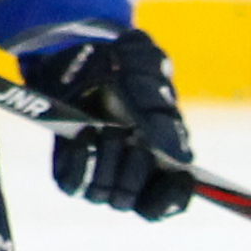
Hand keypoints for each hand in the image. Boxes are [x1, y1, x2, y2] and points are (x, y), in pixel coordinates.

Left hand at [18, 25, 194, 219]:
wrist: (76, 49)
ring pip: (105, 195)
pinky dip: (80, 163)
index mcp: (160, 160)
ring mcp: (98, 172)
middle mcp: (129, 173)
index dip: (175, 196)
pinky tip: (86, 136)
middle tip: (134, 137)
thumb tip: (182, 160)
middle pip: (134, 200)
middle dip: (136, 170)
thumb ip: (163, 118)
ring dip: (107, 163)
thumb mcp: (148, 77)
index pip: (170, 201)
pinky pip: (72, 185)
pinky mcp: (68, 167)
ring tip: (108, 129)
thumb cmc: (121, 63)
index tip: (181, 176)